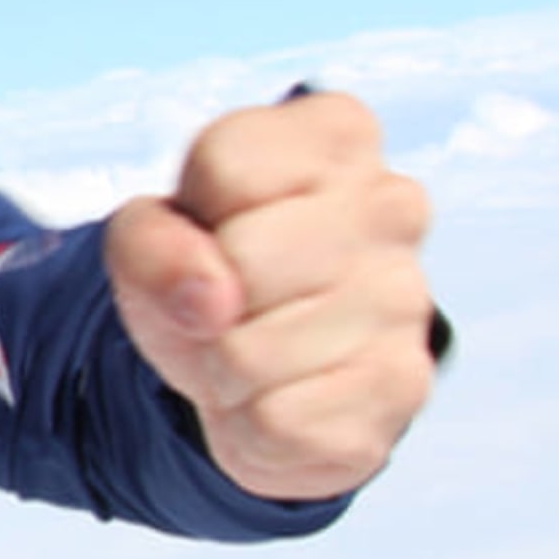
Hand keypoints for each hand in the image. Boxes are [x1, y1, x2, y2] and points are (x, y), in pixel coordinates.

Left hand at [105, 91, 437, 500]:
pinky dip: (252, 423)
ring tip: (251, 346)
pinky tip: (281, 393)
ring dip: (222, 369)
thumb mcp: (150, 234)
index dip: (190, 215)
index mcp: (336, 135)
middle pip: (244, 260)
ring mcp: (408, 299)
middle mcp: (392, 206)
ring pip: (250, 353)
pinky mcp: (402, 388)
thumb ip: (150, 241)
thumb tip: (210, 299)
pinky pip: (277, 422)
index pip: (225, 167)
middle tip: (225, 304)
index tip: (212, 228)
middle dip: (204, 301)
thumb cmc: (211, 271)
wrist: (264, 365)